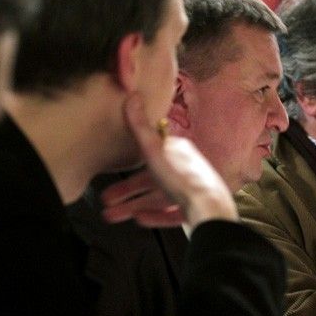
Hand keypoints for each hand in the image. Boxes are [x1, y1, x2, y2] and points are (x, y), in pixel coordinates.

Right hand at [101, 92, 237, 229]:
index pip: (149, 156)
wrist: (209, 208)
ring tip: (114, 217)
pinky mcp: (197, 210)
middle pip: (151, 181)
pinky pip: (172, 213)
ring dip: (135, 206)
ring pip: (159, 198)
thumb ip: (140, 126)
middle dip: (127, 192)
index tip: (111, 176)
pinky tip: (140, 220)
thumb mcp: (154, 150)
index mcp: (179, 151)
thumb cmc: (180, 178)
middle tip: (107, 201)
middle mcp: (187, 169)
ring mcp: (193, 191)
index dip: (128, 167)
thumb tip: (132, 94)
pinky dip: (155, 216)